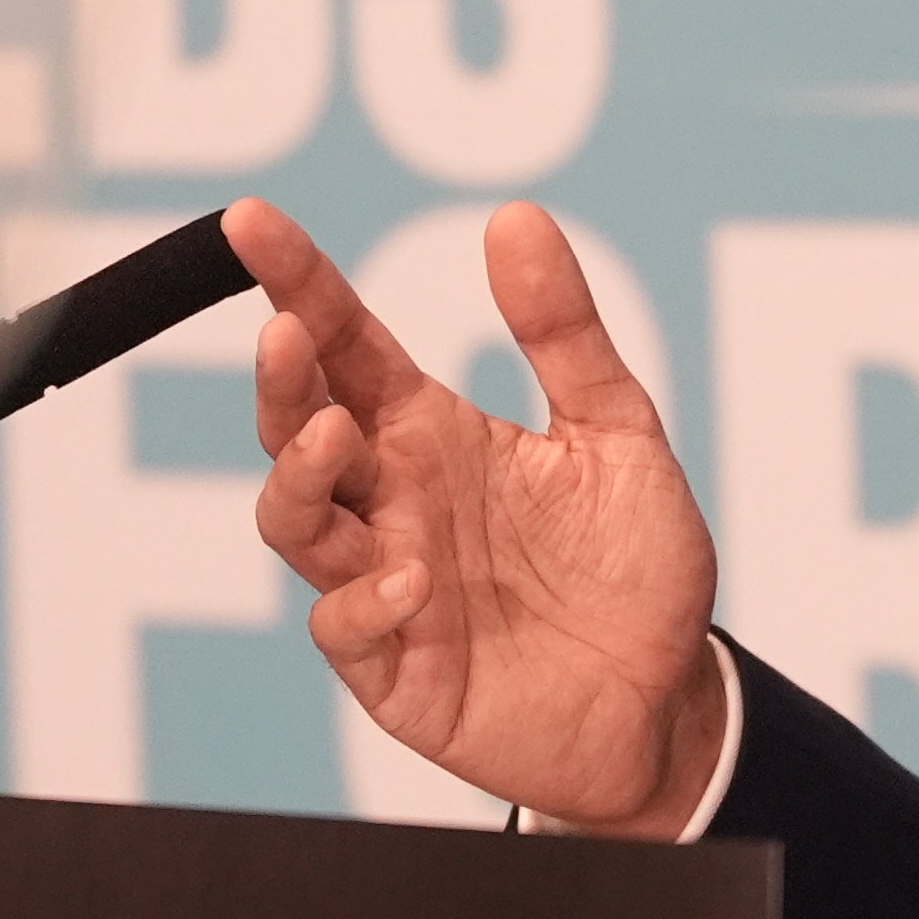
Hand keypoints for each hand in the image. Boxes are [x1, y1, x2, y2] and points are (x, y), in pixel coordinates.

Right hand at [236, 197, 724, 837]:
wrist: (667, 701)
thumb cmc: (633, 569)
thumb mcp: (617, 434)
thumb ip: (564, 332)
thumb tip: (516, 218)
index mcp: (433, 434)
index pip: (346, 343)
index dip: (297, 281)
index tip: (252, 220)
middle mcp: (393, 500)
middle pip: (297, 425)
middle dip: (278, 379)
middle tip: (286, 336)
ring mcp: (384, 582)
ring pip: (293, 521)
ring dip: (299, 476)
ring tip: (337, 438)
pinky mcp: (394, 668)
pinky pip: (344, 628)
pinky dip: (365, 598)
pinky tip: (413, 577)